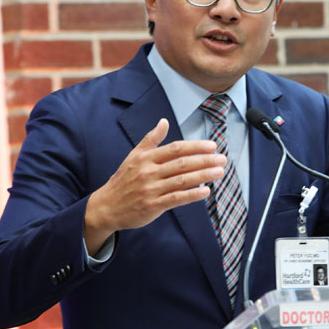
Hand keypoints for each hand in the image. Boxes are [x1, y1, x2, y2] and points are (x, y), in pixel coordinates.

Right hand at [84, 118, 225, 255]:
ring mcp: (150, 189)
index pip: (175, 148)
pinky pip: (176, 199)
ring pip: (181, 180)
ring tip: (219, 173)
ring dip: (203, 176)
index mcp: (145, 158)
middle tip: (222, 159)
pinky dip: (192, 195)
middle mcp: (148, 172)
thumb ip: (151, 139)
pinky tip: (206, 192)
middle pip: (182, 164)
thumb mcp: (134, 156)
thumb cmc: (123, 180)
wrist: (106, 206)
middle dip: (204, 160)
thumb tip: (164, 121)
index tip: (212, 146)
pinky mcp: (152, 206)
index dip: (195, 146)